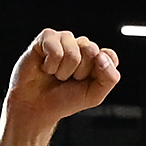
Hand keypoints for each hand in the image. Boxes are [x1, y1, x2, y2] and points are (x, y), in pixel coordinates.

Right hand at [3, 28, 120, 131]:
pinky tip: (45, 68)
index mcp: (95, 58)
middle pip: (91, 50)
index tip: (85, 83)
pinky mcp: (46, 38)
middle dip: (80, 72)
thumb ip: (110, 77)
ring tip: (55, 75)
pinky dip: (50, 65)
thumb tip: (101, 55)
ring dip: (63, 71)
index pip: (109, 56)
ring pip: (73, 52)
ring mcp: (64, 39)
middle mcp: (81, 46)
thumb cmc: (63, 100)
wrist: (35, 108)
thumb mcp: (94, 95)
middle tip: (67, 80)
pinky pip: (56, 50)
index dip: (98, 72)